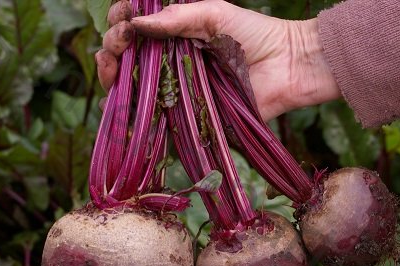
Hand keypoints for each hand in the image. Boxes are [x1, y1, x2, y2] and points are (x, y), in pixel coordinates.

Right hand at [96, 0, 340, 120]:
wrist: (288, 66)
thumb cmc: (255, 34)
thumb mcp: (214, 13)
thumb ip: (177, 17)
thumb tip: (137, 23)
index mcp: (176, 35)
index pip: (136, 30)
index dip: (120, 24)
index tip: (121, 21)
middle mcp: (171, 62)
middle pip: (127, 59)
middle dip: (110, 51)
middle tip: (115, 47)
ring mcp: (178, 90)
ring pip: (134, 88)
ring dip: (113, 79)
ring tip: (111, 72)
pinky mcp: (189, 115)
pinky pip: (155, 118)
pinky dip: (131, 114)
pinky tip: (118, 105)